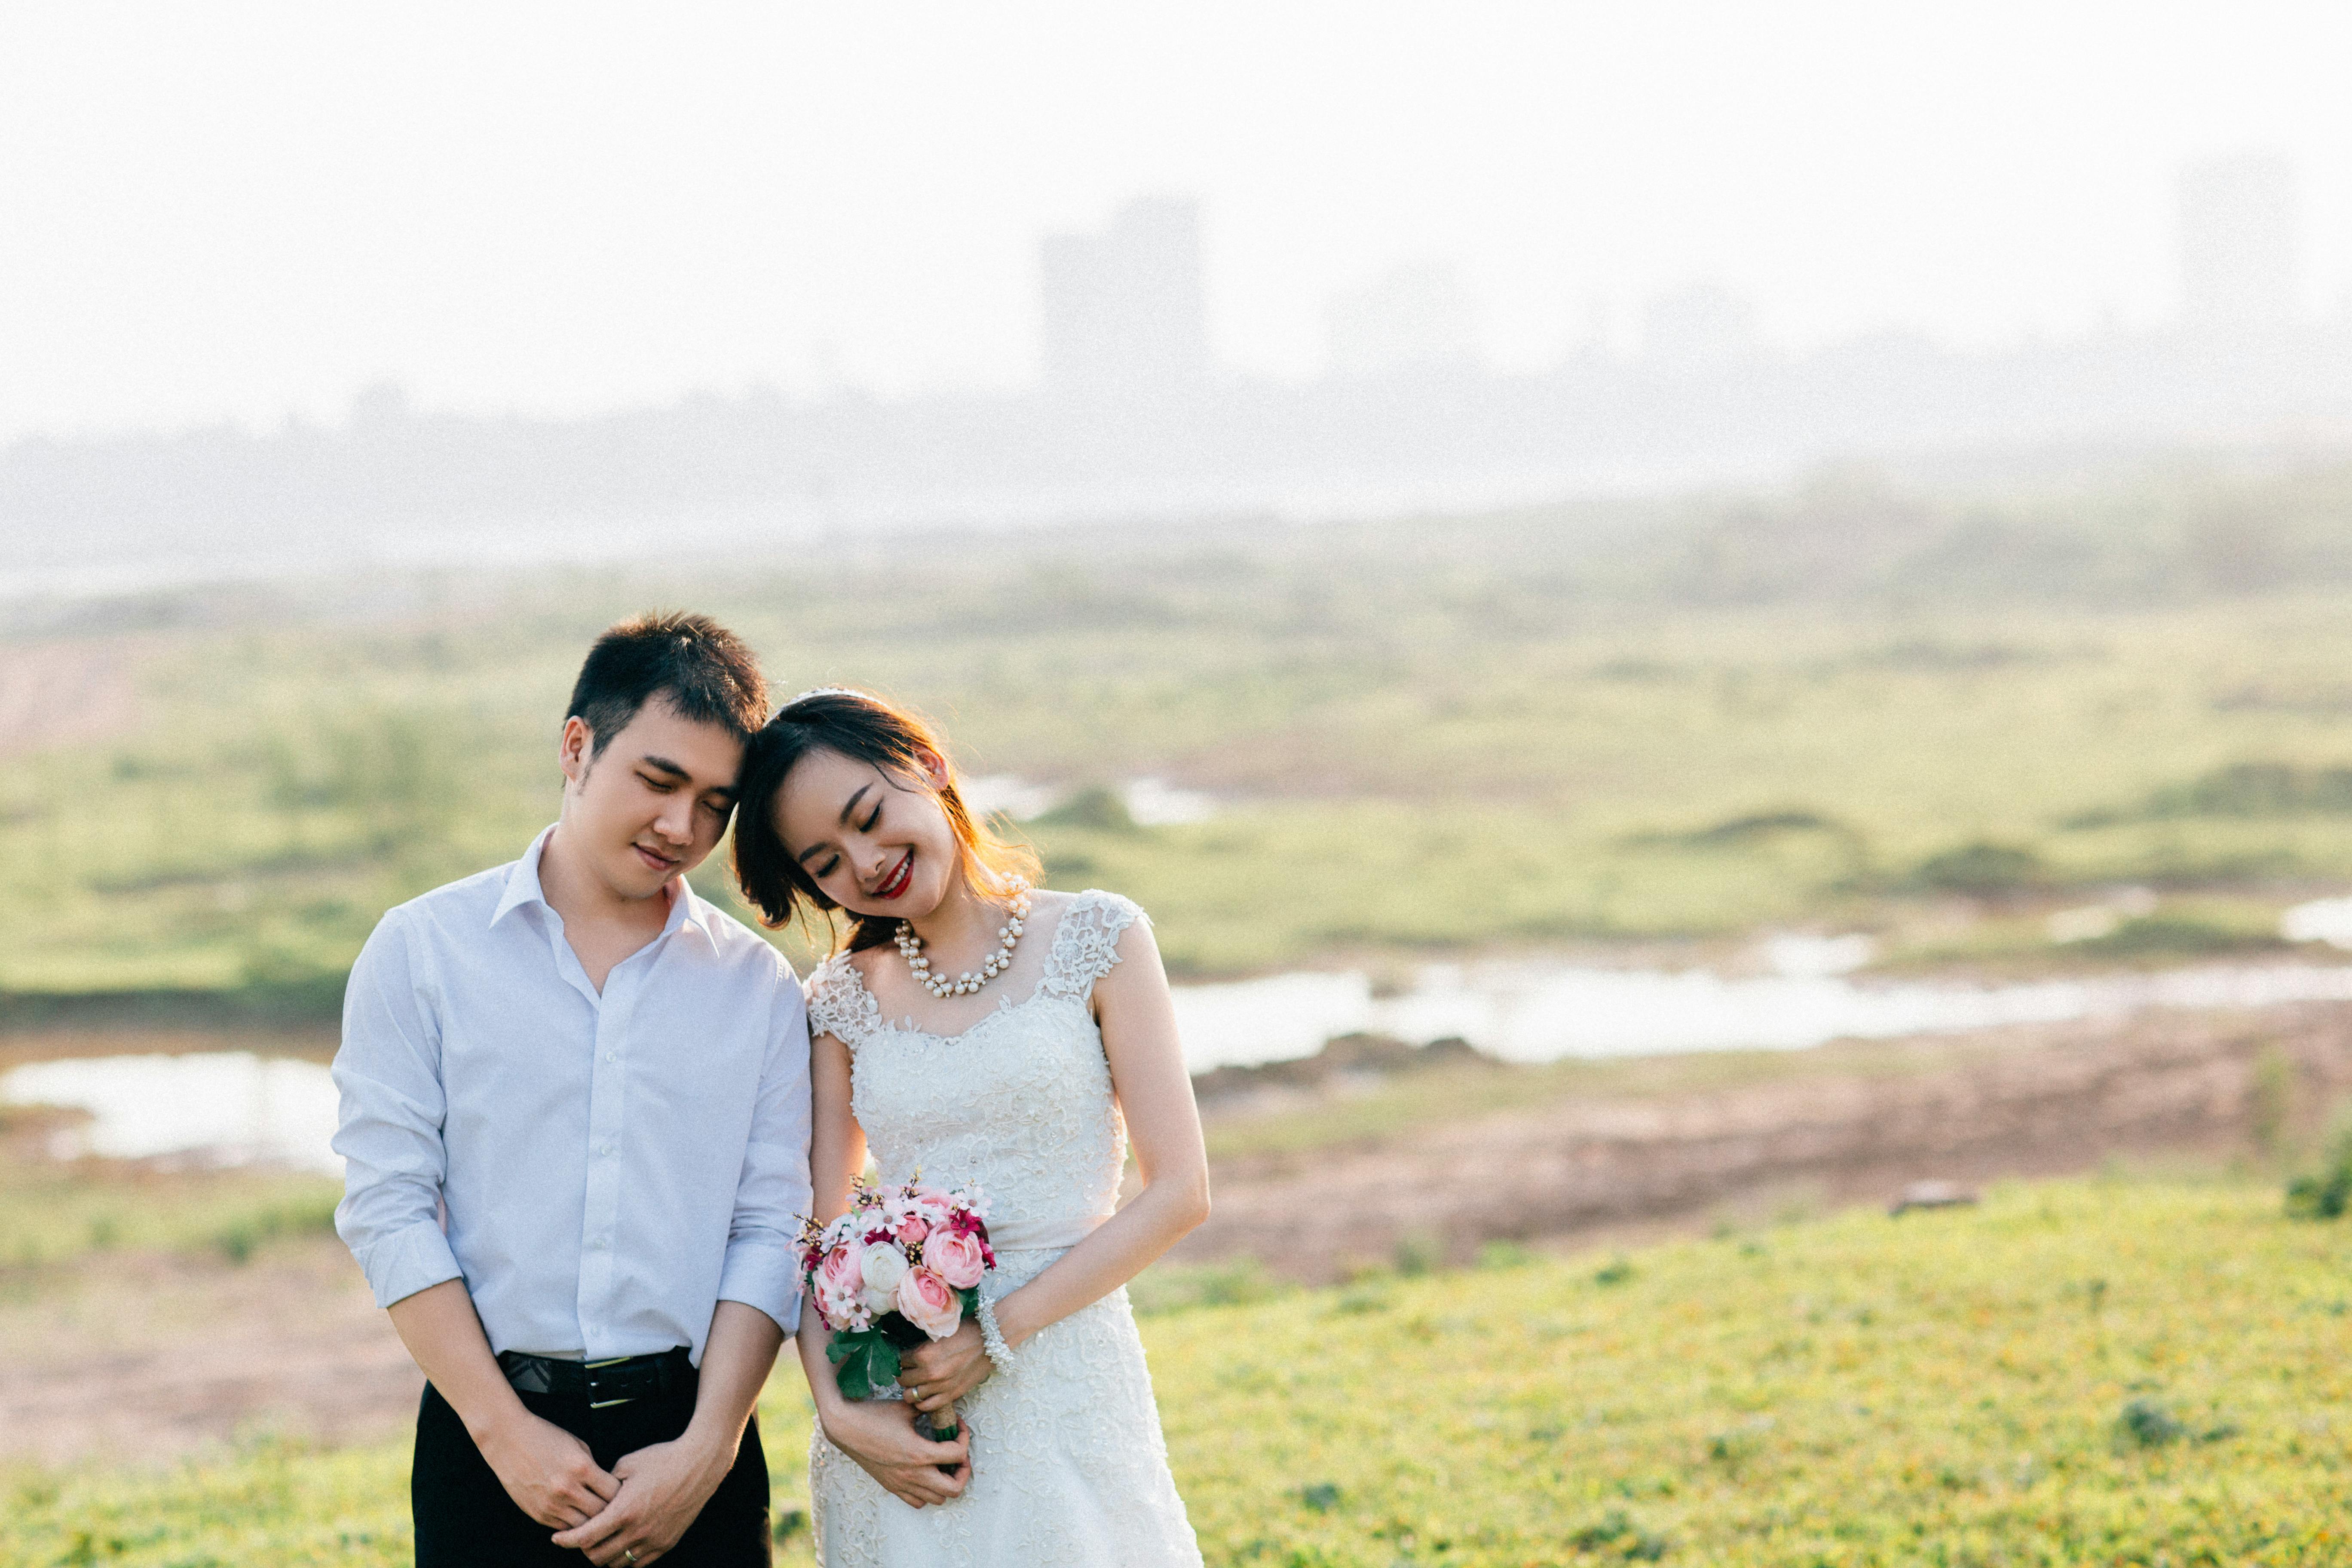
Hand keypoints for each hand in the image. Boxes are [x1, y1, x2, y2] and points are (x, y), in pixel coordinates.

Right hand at [474, 1407, 620, 1529]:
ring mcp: (551, 1504)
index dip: (622, 1494)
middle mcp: (567, 1489)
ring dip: (592, 1522)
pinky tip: (576, 1516)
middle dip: (611, 1511)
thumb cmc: (545, 1437)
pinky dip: (573, 1524)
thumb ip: (593, 1468)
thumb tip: (606, 1487)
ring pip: (584, 1526)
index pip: (613, 1492)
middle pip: (602, 1513)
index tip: (623, 1493)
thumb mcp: (577, 1445)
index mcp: (581, 1467)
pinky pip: (564, 1528)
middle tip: (614, 1508)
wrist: (508, 1440)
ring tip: (596, 1515)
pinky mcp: (538, 1514)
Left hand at [550, 1433, 733, 1565]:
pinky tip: (622, 1544)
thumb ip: (606, 1485)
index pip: (585, 1537)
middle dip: (583, 1549)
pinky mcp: (667, 1543)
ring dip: (604, 1556)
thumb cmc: (663, 1459)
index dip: (566, 1540)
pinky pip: (638, 1563)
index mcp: (624, 1511)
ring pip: (617, 1564)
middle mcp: (637, 1531)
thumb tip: (594, 1495)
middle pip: (597, 1557)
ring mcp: (653, 1540)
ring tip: (601, 1541)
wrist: (700, 1463)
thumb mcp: (628, 1464)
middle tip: (581, 1537)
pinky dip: (625, 1558)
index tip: (557, 1538)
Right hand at [820, 1398, 970, 1507]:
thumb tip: (942, 1409)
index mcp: (919, 1453)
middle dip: (963, 1471)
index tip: (958, 1426)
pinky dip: (927, 1492)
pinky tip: (925, 1473)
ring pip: (937, 1499)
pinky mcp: (892, 1487)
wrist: (845, 1427)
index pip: (958, 1454)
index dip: (964, 1438)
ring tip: (943, 1464)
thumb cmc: (874, 1415)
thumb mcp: (906, 1408)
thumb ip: (928, 1411)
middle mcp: (913, 1473)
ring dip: (946, 1483)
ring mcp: (901, 1483)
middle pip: (953, 1488)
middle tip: (959, 1454)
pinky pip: (917, 1501)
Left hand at [898, 1319, 991, 1416]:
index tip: (905, 1359)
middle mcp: (929, 1373)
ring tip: (917, 1383)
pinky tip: (925, 1395)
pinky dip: (922, 1403)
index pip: (899, 1361)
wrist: (991, 1341)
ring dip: (912, 1389)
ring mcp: (940, 1387)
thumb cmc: (966, 1332)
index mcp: (923, 1354)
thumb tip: (908, 1355)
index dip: (901, 1359)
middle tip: (909, 1370)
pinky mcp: (952, 1395)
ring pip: (910, 1396)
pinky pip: (926, 1407)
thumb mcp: (938, 1335)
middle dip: (904, 1374)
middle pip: (902, 1380)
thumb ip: (922, 1348)